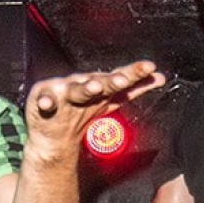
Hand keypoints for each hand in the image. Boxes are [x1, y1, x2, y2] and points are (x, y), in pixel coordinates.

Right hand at [25, 60, 163, 158]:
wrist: (54, 134)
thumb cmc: (82, 110)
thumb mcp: (110, 99)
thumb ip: (134, 89)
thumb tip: (160, 77)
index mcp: (100, 85)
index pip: (120, 77)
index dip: (135, 73)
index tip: (150, 68)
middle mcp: (83, 85)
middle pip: (100, 81)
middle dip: (112, 80)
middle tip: (123, 80)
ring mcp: (63, 92)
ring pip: (76, 90)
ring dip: (85, 88)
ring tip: (94, 88)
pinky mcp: (43, 101)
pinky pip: (45, 102)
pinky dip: (45, 102)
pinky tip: (47, 103)